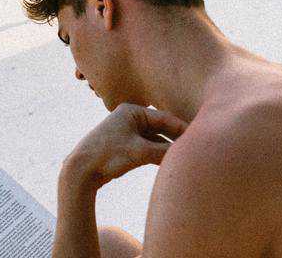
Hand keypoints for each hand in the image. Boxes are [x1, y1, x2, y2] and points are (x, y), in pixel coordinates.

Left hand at [60, 103, 188, 190]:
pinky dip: (159, 154)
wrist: (81, 170)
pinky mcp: (125, 145)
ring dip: (168, 148)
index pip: (165, 118)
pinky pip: (148, 148)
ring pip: (155, 139)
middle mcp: (130, 117)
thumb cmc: (107, 156)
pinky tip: (169, 163)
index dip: (183, 129)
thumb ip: (165, 151)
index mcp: (132, 110)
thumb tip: (187, 152)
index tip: (201, 138)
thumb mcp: (140, 152)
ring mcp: (127, 131)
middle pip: (161, 128)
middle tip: (197, 149)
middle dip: (177, 139)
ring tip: (186, 157)